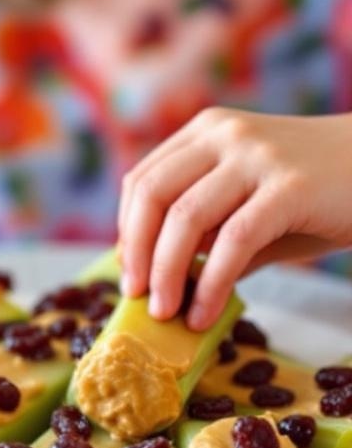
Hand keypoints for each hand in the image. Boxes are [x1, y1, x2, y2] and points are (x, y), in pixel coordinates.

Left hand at [119, 109, 351, 329]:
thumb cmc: (319, 197)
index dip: (127, 232)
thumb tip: (166, 286)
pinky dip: (210, 285)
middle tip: (137, 299)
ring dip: (167, 275)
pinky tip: (205, 315)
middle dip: (137, 255)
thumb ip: (211, 237)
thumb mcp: (253, 208)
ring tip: (166, 314)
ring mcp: (257, 155)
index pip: (142, 181)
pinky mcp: (290, 186)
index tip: (130, 274)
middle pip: (152, 196)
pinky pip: (233, 241)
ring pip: (186, 218)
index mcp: (208, 132)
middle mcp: (226, 134)